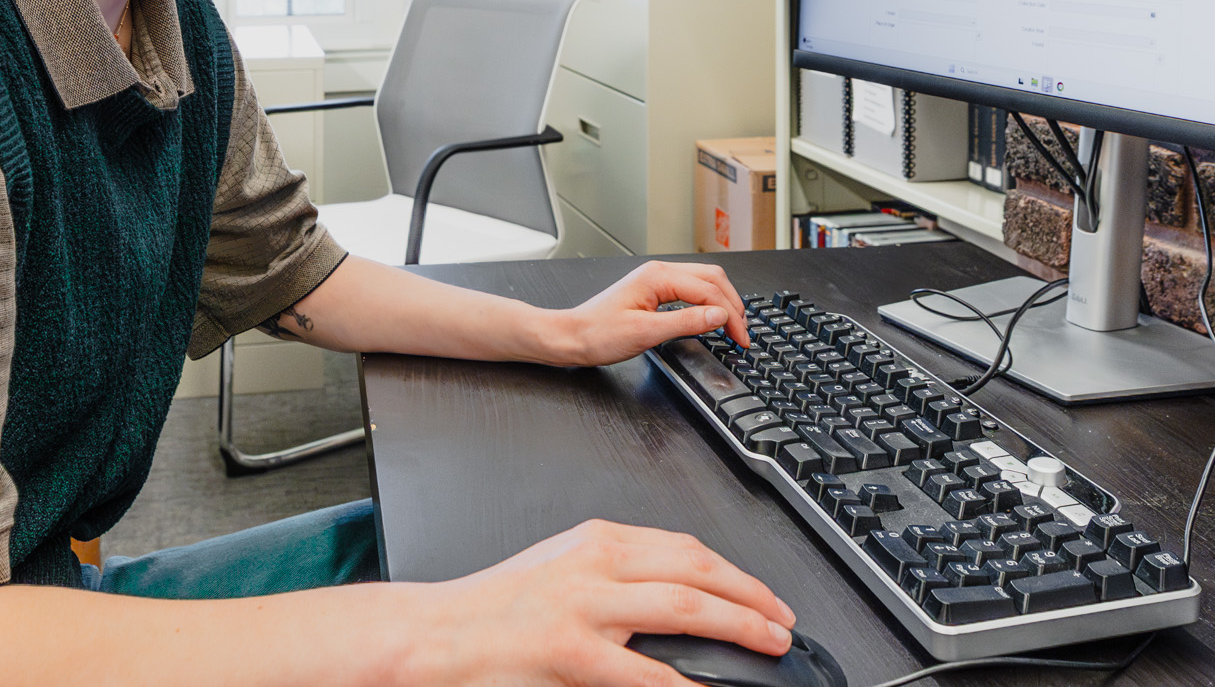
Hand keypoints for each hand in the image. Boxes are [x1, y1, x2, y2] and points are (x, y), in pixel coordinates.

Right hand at [402, 519, 793, 685]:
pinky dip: (688, 682)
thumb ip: (614, 578)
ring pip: (687, 606)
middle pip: (697, 569)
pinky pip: (648, 670)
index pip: (684, 547)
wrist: (430, 634)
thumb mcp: (560, 571)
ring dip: (741, 625)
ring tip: (770, 644)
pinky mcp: (571, 650)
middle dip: (752, 595)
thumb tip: (676, 597)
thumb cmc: (490, 611)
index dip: (735, 571)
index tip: (762, 593)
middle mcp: (596, 563)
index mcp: (595, 540)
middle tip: (784, 621)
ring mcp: (585, 605)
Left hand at [547, 260, 747, 366]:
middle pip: (712, 279)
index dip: (730, 315)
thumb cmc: (598, 334)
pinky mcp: (654, 291)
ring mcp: (657, 279)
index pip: (709, 291)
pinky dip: (708, 303)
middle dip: (732, 305)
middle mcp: (659, 272)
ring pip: (704, 282)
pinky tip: (712, 317)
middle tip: (743, 334)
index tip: (740, 338)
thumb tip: (719, 315)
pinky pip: (691, 290)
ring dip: (723, 302)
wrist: (572, 337)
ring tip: (734, 326)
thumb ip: (686, 321)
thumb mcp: (646, 332)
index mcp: (658, 276)